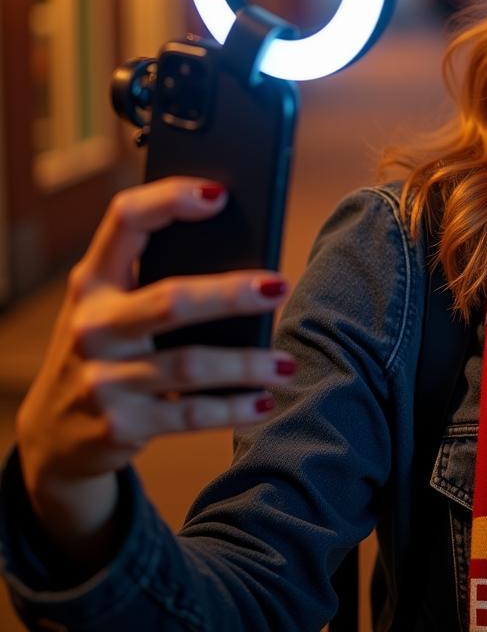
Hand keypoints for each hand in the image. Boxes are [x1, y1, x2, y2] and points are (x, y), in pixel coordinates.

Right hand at [15, 177, 295, 559]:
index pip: (124, 220)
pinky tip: (263, 402)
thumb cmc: (108, 350)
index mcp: (93, 281)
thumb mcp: (112, 308)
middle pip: (171, 300)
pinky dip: (233, 409)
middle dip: (230, 293)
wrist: (53, 437)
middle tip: (279, 286)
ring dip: (248, 364)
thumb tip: (251, 258)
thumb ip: (158, 279)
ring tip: (286, 364)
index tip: (219, 194)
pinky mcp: (119, 425)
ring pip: (190, 364)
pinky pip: (190, 415)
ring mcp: (103, 378)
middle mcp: (92, 325)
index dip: (169, 199)